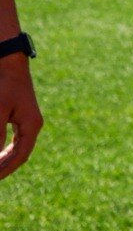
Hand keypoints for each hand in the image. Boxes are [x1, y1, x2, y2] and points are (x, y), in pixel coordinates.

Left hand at [0, 54, 39, 179]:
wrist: (8, 61)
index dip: (5, 169)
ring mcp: (26, 120)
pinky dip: (3, 148)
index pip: (21, 155)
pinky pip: (13, 138)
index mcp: (32, 124)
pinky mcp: (19, 114)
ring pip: (16, 147)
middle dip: (4, 167)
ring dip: (4, 159)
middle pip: (20, 153)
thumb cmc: (3, 84)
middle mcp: (32, 124)